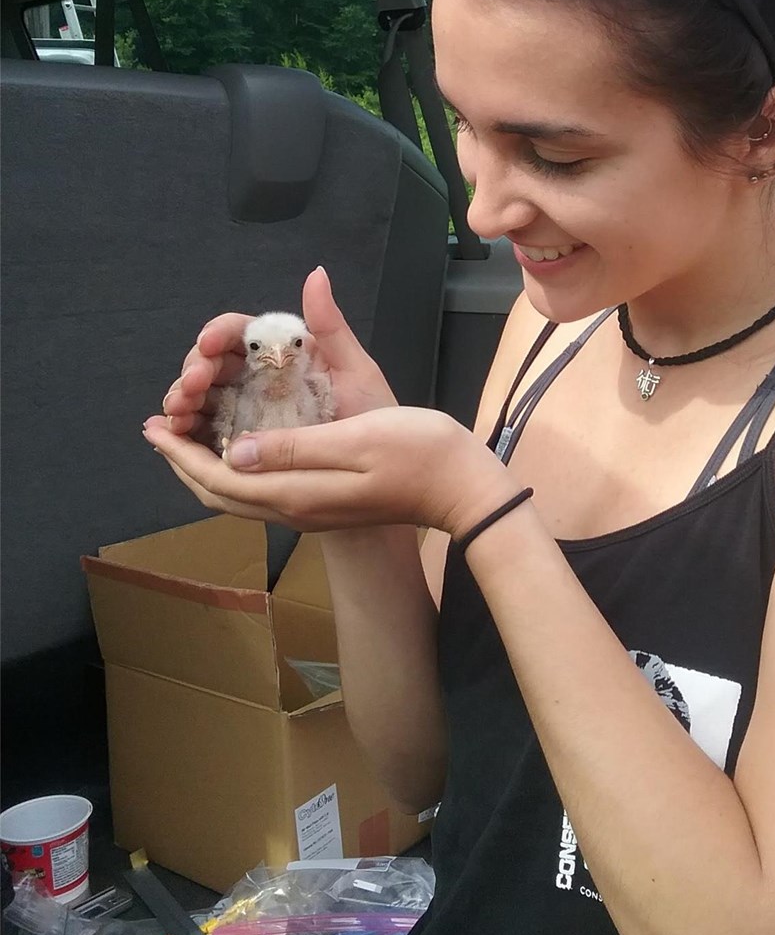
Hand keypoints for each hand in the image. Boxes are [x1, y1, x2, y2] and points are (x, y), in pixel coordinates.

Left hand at [142, 407, 514, 535]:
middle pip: (218, 493)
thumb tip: (233, 450)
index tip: (153, 425)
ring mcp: (308, 509)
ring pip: (238, 496)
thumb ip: (292, 446)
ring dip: (206, 466)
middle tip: (161, 427)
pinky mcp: (323, 503)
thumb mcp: (353, 438)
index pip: (217, 477)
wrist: (461, 489)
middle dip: (183, 460)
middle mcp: (292, 507)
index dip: (180, 452)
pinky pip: (259, 491)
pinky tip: (240, 445)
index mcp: (293, 490)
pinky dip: (234, 470)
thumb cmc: (416, 453)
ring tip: (190, 435)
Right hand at [161, 267, 394, 438]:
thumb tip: (317, 273)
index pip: (237, 333)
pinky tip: (172, 436)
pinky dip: (182, 433)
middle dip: (193, 370)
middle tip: (191, 387)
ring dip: (181, 400)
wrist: (376, 467)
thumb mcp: (354, 368)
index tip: (209, 343)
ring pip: (200, 398)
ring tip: (179, 412)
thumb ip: (329, 324)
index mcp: (278, 353)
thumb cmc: (369, 414)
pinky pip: (203, 435)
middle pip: (210, 364)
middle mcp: (256, 378)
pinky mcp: (238, 444)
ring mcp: (244, 411)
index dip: (217, 334)